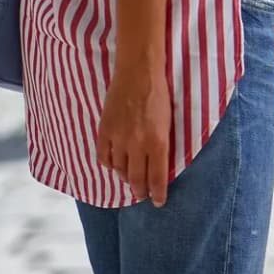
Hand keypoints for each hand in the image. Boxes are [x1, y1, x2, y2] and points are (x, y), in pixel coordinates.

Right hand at [96, 63, 170, 205]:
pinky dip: (109, 164)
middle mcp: (137, 144)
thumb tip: (159, 164)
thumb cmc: (159, 93)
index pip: (157, 178)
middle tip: (142, 195)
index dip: (157, 193)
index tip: (157, 202)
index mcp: (158, 142)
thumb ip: (163, 144)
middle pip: (136, 178)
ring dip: (125, 177)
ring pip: (119, 170)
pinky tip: (114, 164)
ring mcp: (119, 138)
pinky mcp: (105, 130)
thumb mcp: (169, 121)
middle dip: (140, 190)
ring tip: (129, 179)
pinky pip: (104, 156)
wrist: (139, 72)